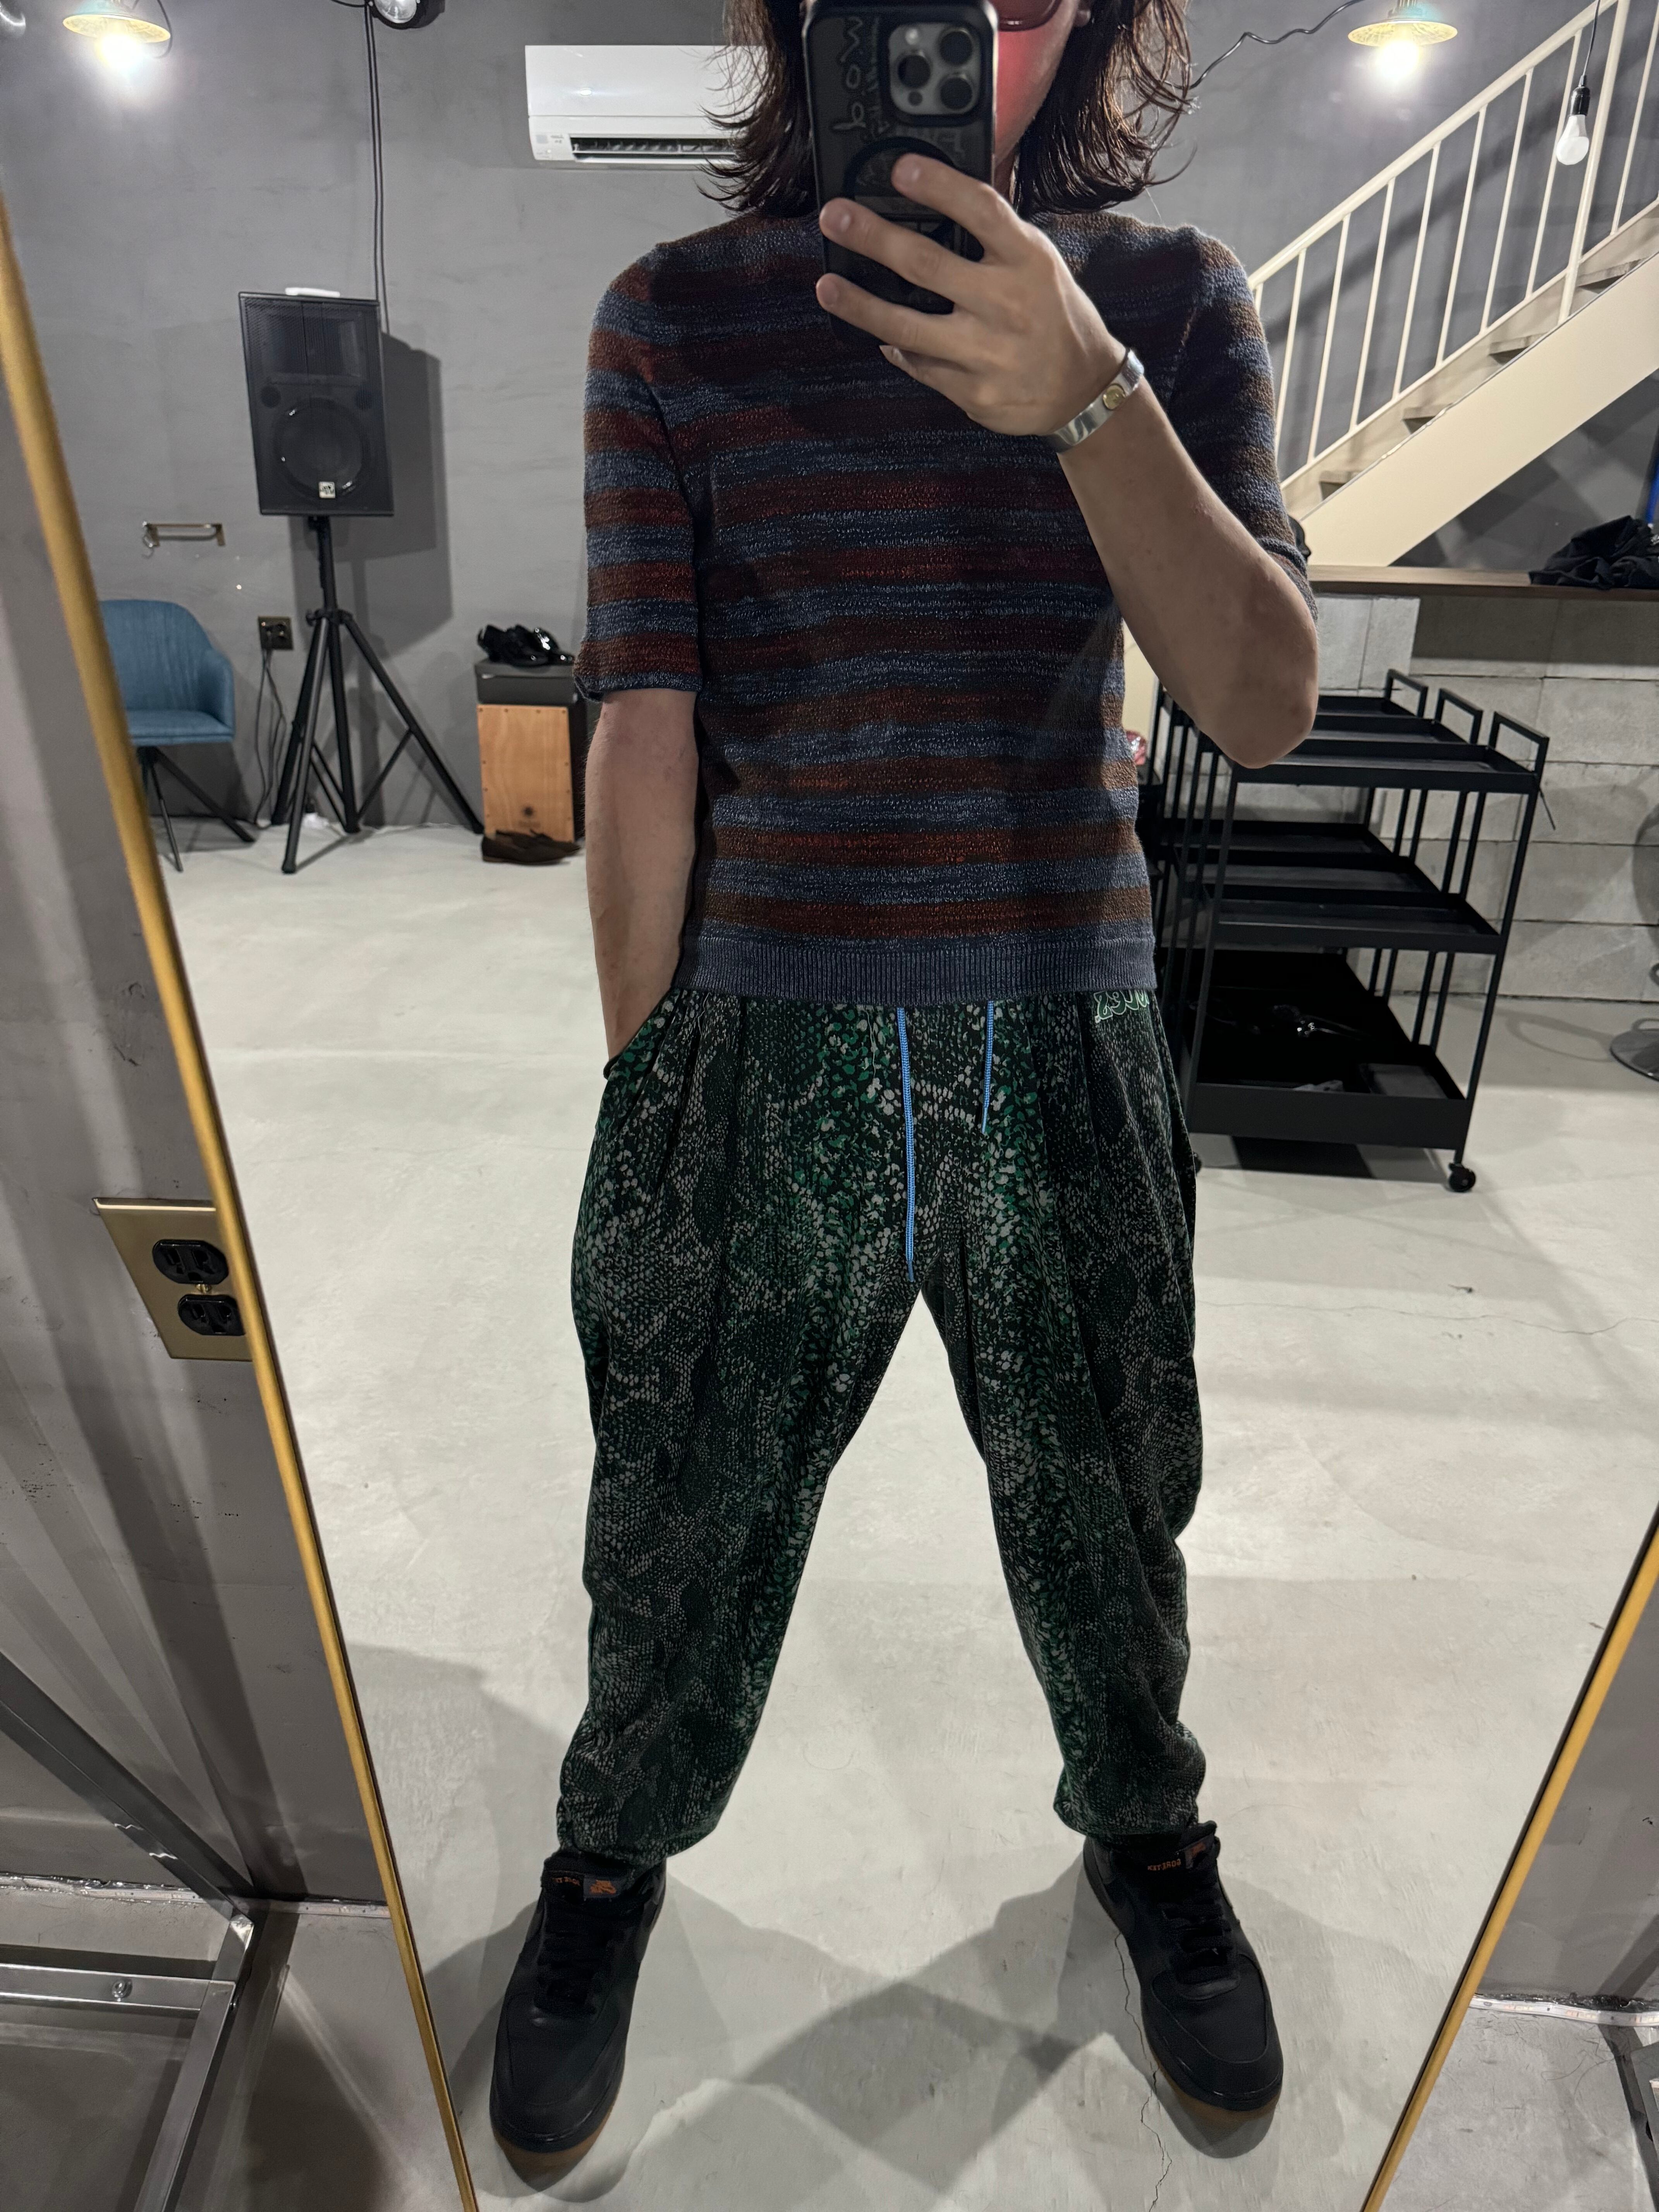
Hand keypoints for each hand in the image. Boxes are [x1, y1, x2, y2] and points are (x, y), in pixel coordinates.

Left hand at [816, 156, 1125, 438]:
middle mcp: (1007, 304)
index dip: (939, 185)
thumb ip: (994, 238)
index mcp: (1028, 261)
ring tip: (827, 285)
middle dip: (874, 238)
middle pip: (927, 265)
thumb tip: (932, 203)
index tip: (900, 168)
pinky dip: (896, 347)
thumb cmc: (1054, 315)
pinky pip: (920, 365)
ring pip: (907, 327)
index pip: (982, 211)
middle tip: (836, 218)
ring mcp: (987, 353)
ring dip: (859, 304)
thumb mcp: (1037, 263)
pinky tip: (877, 334)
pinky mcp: (972, 392)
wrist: (1082, 389)